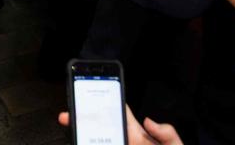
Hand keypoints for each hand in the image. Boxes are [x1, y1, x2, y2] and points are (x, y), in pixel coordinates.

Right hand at [58, 105, 182, 143]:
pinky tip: (80, 143)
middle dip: (83, 121)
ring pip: (97, 141)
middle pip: (101, 129)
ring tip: (71, 134)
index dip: (107, 102)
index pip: (121, 114)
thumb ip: (166, 133)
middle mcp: (125, 143)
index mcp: (138, 136)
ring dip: (83, 138)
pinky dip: (88, 144)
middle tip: (67, 116)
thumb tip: (149, 121)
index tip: (91, 94)